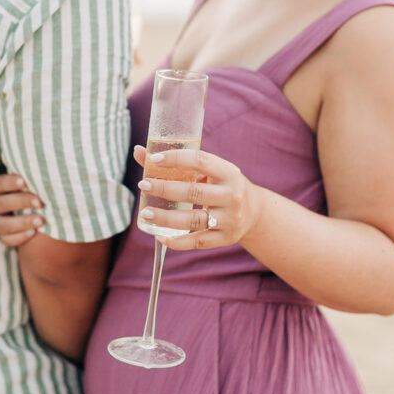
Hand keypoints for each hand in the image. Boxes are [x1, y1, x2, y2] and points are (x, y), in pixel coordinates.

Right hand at [0, 173, 44, 246]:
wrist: (26, 205)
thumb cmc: (25, 185)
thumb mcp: (21, 177)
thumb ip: (24, 170)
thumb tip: (37, 159)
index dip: (8, 183)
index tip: (25, 181)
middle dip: (21, 202)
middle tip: (39, 201)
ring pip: (2, 224)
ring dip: (22, 222)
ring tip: (41, 220)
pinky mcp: (2, 236)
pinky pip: (7, 240)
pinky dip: (20, 237)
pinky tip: (33, 233)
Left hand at [134, 145, 257, 250]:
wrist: (254, 213)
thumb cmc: (222, 186)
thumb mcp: (209, 172)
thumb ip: (176, 164)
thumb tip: (139, 151)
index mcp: (228, 172)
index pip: (201, 160)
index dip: (176, 158)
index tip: (154, 159)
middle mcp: (232, 195)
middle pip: (194, 192)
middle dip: (165, 189)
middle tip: (143, 185)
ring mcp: (229, 219)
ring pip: (193, 220)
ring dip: (166, 218)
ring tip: (145, 214)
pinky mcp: (225, 238)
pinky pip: (198, 242)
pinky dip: (177, 242)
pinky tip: (159, 236)